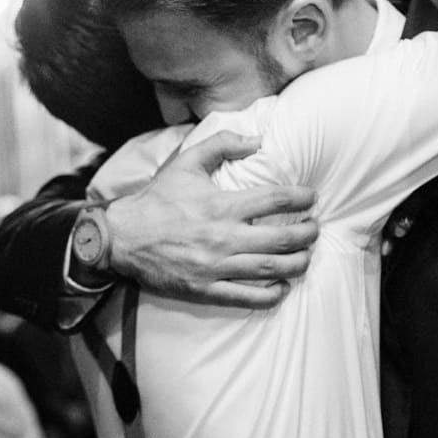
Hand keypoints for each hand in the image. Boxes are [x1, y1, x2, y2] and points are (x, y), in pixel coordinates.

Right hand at [104, 132, 315, 307]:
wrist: (122, 238)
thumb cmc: (157, 200)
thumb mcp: (185, 162)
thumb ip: (222, 145)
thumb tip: (257, 140)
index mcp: (221, 205)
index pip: (276, 200)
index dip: (302, 198)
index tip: (311, 198)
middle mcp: (223, 237)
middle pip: (282, 239)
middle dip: (308, 234)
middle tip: (315, 229)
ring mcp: (215, 267)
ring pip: (271, 269)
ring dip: (298, 264)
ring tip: (306, 257)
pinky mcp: (206, 289)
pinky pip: (248, 297)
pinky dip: (272, 294)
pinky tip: (282, 287)